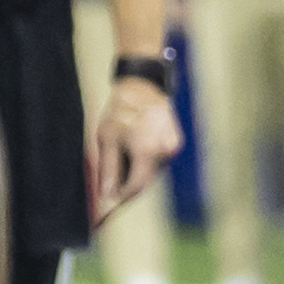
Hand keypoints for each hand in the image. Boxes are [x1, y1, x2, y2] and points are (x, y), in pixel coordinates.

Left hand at [91, 75, 182, 225]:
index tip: (109, 196)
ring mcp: (172, 148)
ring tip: (124, 150)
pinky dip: (147, 158)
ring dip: (138, 169)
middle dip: (128, 182)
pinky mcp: (175, 142)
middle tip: (113, 174)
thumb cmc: (121, 112)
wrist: (142, 87)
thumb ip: (108, 170)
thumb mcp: (107, 140)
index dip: (121, 195)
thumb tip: (107, 195)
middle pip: (144, 181)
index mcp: (145, 153)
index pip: (135, 188)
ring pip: (152, 171)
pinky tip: (137, 144)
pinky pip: (159, 160)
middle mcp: (163, 153)